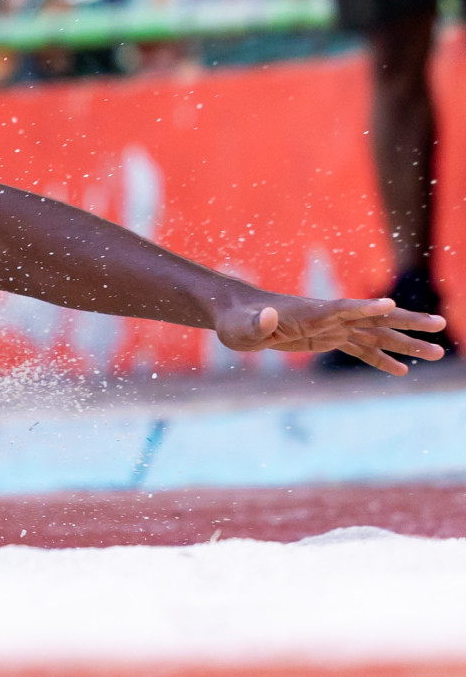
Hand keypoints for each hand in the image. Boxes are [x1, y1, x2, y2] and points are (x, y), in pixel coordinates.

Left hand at [214, 294, 447, 374]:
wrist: (238, 316)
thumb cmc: (237, 321)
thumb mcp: (241, 327)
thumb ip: (257, 324)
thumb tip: (269, 315)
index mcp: (309, 312)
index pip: (342, 309)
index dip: (364, 308)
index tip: (389, 304)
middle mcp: (327, 317)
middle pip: (372, 319)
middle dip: (405, 322)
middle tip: (440, 324)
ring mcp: (330, 328)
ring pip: (375, 334)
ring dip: (405, 343)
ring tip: (437, 352)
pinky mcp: (327, 339)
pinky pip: (360, 349)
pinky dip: (381, 359)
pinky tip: (402, 371)